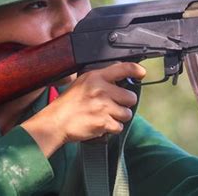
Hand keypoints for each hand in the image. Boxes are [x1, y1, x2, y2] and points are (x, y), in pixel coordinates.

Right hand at [21, 62, 145, 155]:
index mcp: (95, 77)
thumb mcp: (82, 83)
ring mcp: (103, 106)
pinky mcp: (103, 122)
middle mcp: (101, 90)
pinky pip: (119, 126)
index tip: (141, 73)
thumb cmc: (68, 104)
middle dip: (124, 103)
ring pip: (127, 113)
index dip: (136, 70)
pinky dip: (112, 128)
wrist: (56, 122)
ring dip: (119, 117)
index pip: (122, 68)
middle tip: (113, 105)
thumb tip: (119, 80)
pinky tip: (101, 124)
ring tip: (106, 116)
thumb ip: (100, 79)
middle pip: (131, 97)